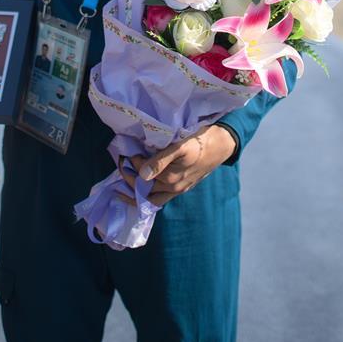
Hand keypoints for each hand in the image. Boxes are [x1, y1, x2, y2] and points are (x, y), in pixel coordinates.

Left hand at [119, 124, 235, 206]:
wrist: (222, 145)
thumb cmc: (201, 142)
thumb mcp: (180, 147)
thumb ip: (160, 161)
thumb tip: (141, 174)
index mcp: (171, 179)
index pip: (142, 175)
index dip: (132, 163)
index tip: (127, 152)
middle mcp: (174, 188)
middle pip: (144, 191)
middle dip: (129, 180)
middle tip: (120, 165)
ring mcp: (179, 190)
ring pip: (152, 199)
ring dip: (137, 192)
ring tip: (124, 184)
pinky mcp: (183, 187)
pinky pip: (161, 197)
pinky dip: (148, 194)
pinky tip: (144, 187)